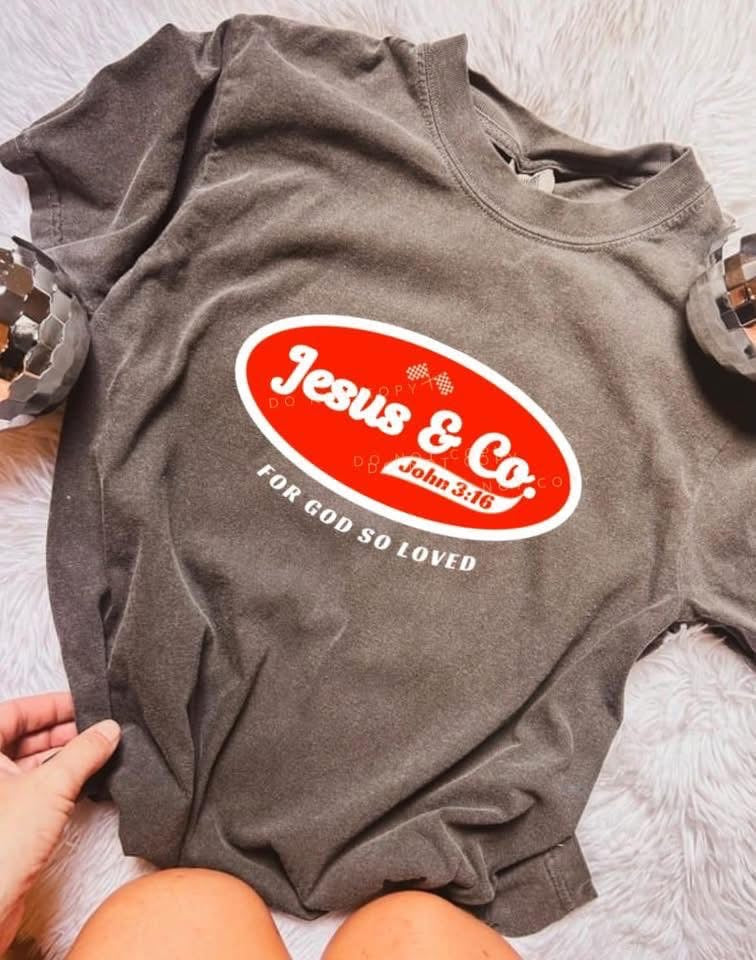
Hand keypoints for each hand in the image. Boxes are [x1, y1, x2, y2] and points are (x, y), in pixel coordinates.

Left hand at [0, 692, 120, 952]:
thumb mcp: (52, 786)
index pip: (15, 711)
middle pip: (21, 736)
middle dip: (61, 730)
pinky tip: (86, 779)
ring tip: (99, 750)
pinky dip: (57, 781)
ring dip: (62, 756)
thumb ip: (83, 752)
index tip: (84, 702)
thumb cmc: (1, 845)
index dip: (51, 704)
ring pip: (28, 764)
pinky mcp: (4, 822)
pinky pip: (32, 789)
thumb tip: (108, 730)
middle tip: (98, 726)